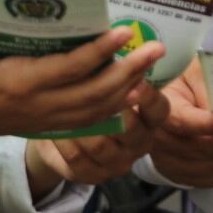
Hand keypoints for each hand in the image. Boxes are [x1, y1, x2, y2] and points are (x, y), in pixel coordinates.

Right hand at [0, 0, 166, 147]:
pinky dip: (109, 108)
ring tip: (149, 67)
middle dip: (128, 72)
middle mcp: (33, 106)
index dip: (99, 52)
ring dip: (125, 89)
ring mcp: (37, 120)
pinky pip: (82, 121)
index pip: (68, 69)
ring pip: (93, 110)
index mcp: (14, 84)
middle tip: (155, 48)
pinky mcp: (36, 125)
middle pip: (93, 93)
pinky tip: (127, 94)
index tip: (124, 32)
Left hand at [26, 81, 169, 187]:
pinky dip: (64, 143)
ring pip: (101, 146)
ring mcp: (116, 163)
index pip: (159, 110)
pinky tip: (53, 130)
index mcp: (149, 118)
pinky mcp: (92, 176)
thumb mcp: (107, 81)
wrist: (68, 137)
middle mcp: (138, 143)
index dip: (149, 99)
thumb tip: (115, 36)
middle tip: (97, 96)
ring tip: (63, 110)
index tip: (137, 83)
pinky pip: (77, 161)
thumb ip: (116, 69)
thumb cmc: (92, 96)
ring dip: (81, 128)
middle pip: (133, 132)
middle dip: (116, 115)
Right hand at [142, 63, 212, 187]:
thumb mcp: (196, 71)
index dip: (206, 124)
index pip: (182, 120)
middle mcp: (162, 140)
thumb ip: (212, 82)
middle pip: (201, 149)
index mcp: (163, 108)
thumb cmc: (186, 83)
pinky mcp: (185, 176)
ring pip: (212, 168)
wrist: (169, 104)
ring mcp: (171, 162)